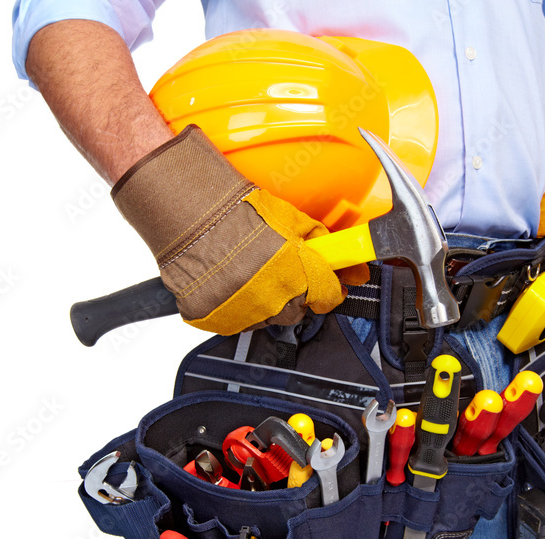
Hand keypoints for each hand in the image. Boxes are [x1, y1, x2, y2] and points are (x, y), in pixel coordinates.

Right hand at [112, 126, 367, 333]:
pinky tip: (228, 281)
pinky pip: (233, 322)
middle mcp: (272, 298)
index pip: (328, 296)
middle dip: (294, 294)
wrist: (187, 211)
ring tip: (248, 271)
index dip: (326, 287)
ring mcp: (241, 311)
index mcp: (296, 274)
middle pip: (297, 312)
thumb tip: (357, 270)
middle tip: (277, 271)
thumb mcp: (292, 220)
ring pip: (265, 319)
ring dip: (263, 301)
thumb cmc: (238, 210)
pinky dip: (233, 306)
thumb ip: (327, 248)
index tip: (321, 282)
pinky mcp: (213, 318)